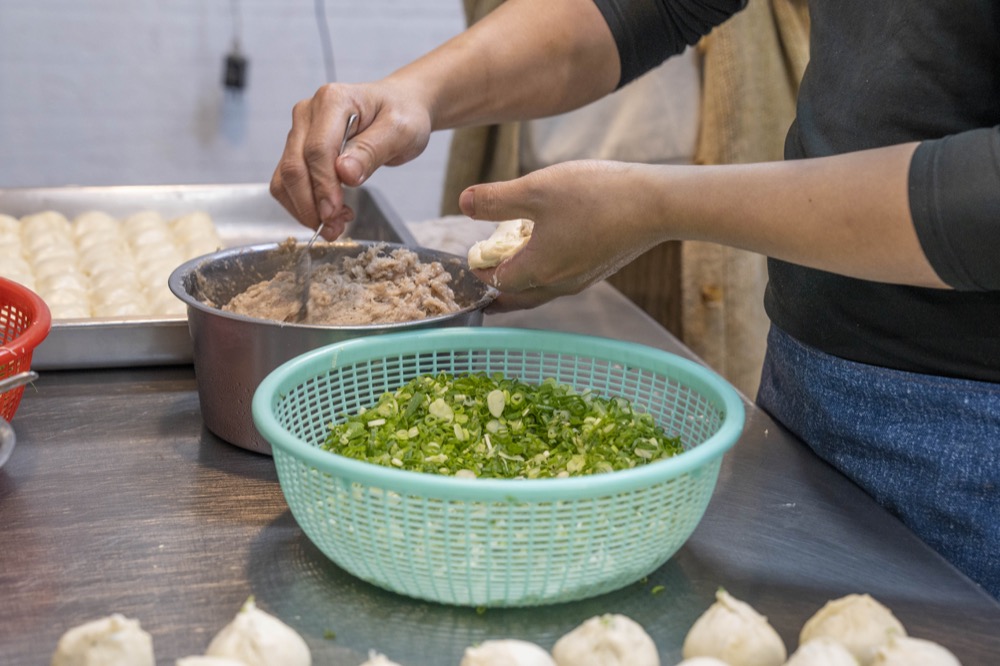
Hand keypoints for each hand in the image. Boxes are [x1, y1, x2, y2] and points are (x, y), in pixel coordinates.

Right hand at [270, 79, 432, 239]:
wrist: (398, 106)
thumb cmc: (402, 115)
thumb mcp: (400, 132)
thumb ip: (371, 151)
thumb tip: (344, 174)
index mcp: (333, 101)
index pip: (317, 150)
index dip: (323, 186)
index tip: (334, 213)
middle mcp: (308, 113)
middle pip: (294, 165)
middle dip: (310, 204)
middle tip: (333, 229)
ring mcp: (300, 130)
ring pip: (285, 178)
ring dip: (304, 208)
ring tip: (335, 225)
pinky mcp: (298, 149)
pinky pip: (289, 182)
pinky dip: (304, 204)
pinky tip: (331, 212)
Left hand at [460, 160, 667, 312]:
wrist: (655, 204)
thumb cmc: (595, 195)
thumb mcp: (536, 189)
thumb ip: (496, 199)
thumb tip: (462, 203)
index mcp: (538, 270)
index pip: (496, 282)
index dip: (478, 272)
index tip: (470, 258)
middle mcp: (559, 284)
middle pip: (518, 296)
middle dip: (497, 289)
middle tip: (482, 279)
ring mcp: (581, 280)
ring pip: (541, 291)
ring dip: (522, 282)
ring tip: (510, 268)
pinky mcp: (598, 269)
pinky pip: (561, 280)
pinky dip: (545, 273)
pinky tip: (548, 251)